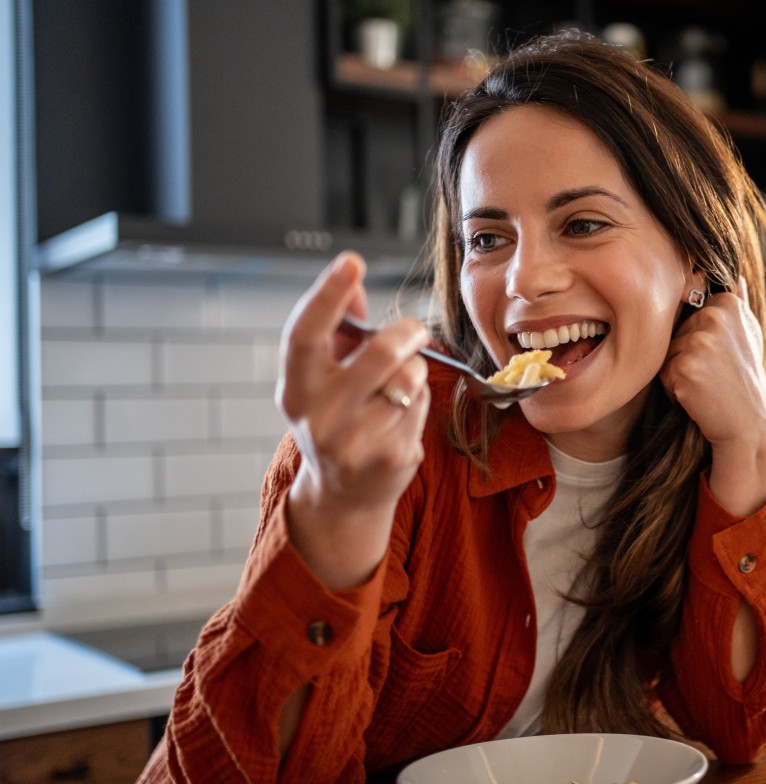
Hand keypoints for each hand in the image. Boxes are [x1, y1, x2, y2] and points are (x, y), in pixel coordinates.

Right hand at [276, 252, 429, 588]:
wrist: (342, 494)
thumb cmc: (335, 418)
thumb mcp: (325, 376)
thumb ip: (338, 328)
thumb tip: (351, 281)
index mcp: (296, 388)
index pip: (305, 335)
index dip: (328, 295)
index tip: (352, 261)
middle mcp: (319, 417)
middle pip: (380, 354)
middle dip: (406, 333)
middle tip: (413, 331)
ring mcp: (355, 442)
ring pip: (409, 379)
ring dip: (414, 371)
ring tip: (400, 383)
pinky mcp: (391, 459)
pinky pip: (421, 407)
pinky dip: (419, 402)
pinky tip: (400, 417)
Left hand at [660, 277, 765, 515]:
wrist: (747, 423)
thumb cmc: (744, 379)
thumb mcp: (747, 336)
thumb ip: (737, 304)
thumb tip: (735, 275)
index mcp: (727, 303)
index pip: (688, 313)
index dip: (697, 338)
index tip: (720, 356)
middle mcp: (713, 316)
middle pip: (673, 331)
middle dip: (685, 354)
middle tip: (713, 373)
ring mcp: (699, 340)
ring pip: (665, 352)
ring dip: (678, 372)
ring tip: (706, 384)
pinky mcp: (683, 365)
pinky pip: (661, 372)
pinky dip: (674, 388)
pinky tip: (697, 395)